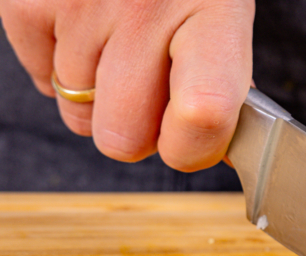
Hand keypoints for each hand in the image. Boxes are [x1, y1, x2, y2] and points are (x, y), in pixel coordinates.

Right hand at [0, 0, 253, 169]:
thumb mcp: (225, 18)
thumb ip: (223, 85)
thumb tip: (211, 151)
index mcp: (214, 14)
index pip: (203, 115)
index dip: (191, 150)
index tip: (188, 141)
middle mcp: (146, 6)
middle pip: (122, 139)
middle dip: (137, 132)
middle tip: (150, 96)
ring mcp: (82, 1)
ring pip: (79, 116)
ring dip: (99, 98)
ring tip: (120, 48)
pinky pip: (40, 80)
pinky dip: (59, 70)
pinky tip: (86, 34)